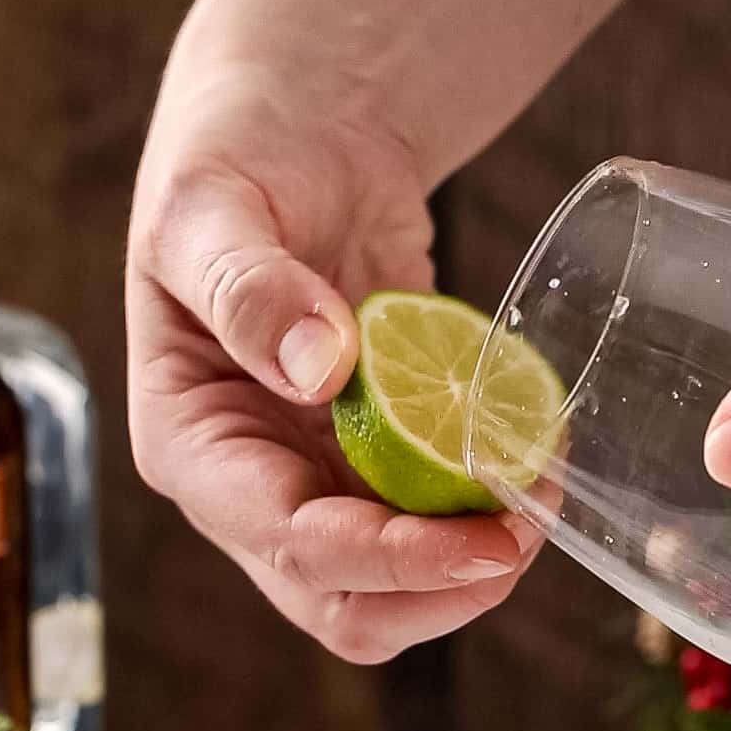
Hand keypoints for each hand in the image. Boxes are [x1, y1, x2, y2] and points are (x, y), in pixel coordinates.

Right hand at [126, 0, 536, 663]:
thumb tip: (316, 370)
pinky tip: (533, 455)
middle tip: (528, 530)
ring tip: (541, 489)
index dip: (390, 561)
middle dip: (439, 590)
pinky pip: (434, 525)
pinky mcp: (378, 461)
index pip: (290, 544)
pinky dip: (488, 512)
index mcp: (190, 444)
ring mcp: (315, 481)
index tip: (485, 543)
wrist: (302, 124)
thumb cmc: (237, 155)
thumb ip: (250, 289)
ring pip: (393, 591)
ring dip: (472, 566)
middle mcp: (248, 486)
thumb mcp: (214, 205)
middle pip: (342, 605)